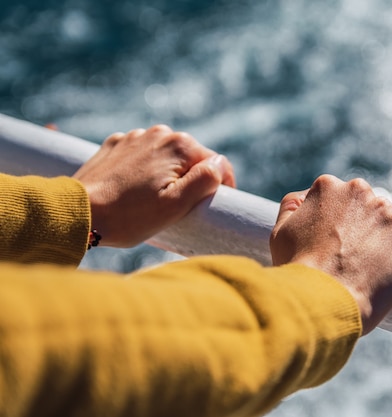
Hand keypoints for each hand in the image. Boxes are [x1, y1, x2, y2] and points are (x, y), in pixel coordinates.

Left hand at [73, 125, 235, 247]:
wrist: (78, 212)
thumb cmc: (129, 215)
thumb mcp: (176, 205)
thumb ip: (206, 180)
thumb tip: (220, 164)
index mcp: (179, 145)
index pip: (215, 163)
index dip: (221, 186)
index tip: (214, 206)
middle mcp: (159, 133)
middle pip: (190, 158)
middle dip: (190, 179)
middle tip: (180, 208)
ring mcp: (134, 137)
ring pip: (165, 156)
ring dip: (166, 174)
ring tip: (153, 201)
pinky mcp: (115, 145)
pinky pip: (141, 155)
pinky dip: (144, 170)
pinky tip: (134, 190)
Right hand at [270, 175, 391, 334]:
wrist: (325, 300)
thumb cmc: (299, 271)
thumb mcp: (280, 232)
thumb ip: (292, 207)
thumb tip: (303, 197)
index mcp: (328, 187)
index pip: (341, 199)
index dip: (340, 224)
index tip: (339, 245)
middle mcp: (360, 191)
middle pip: (369, 207)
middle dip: (365, 228)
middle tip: (356, 259)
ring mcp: (389, 210)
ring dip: (389, 239)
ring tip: (375, 269)